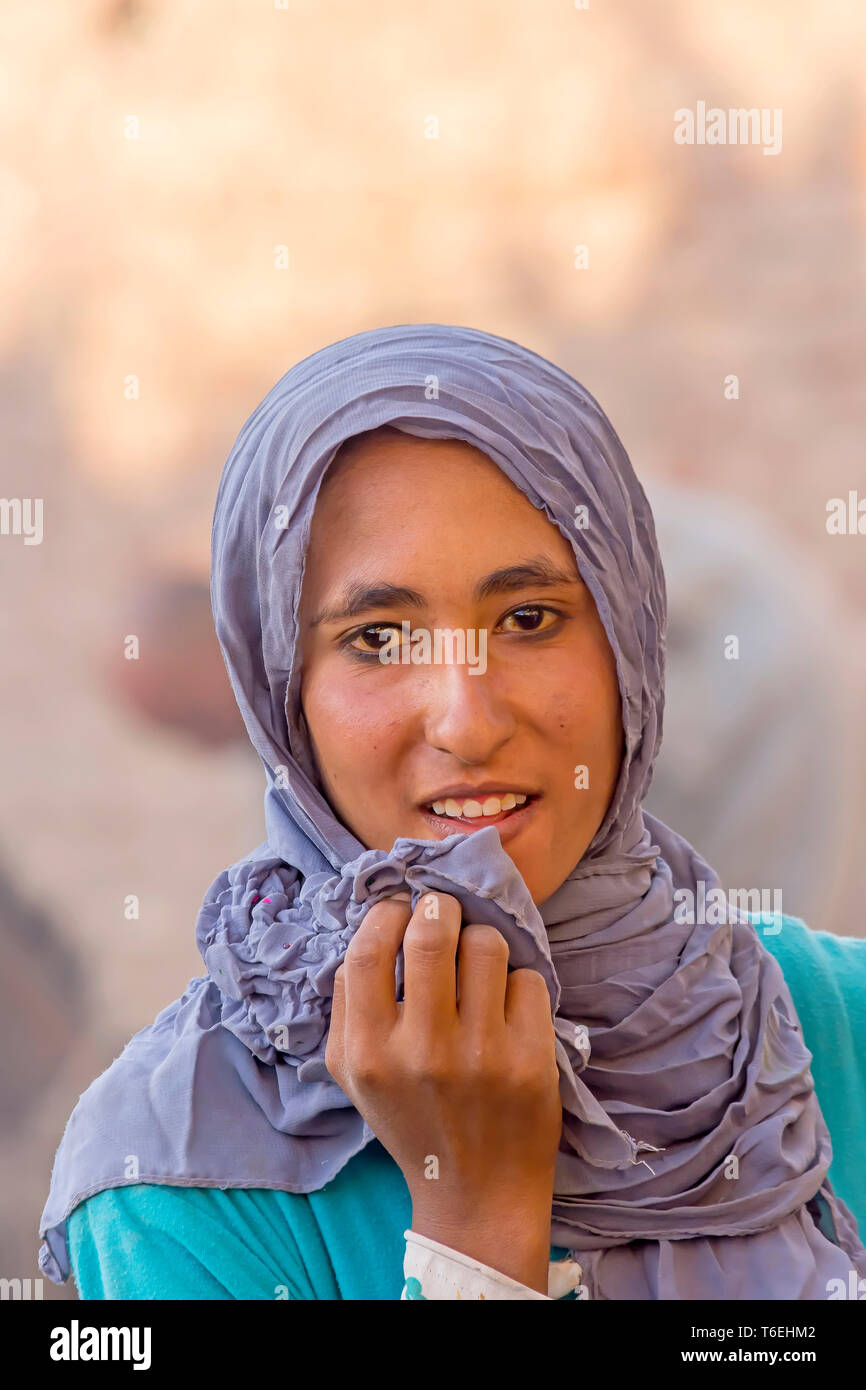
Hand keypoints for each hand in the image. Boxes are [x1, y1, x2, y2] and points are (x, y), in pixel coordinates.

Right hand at [325, 891, 562, 1292]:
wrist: (476, 1193)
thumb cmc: (412, 1119)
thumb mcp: (355, 1074)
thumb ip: (347, 1004)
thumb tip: (371, 927)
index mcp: (368, 1054)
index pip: (369, 952)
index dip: (387, 914)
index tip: (401, 909)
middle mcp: (422, 1052)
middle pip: (431, 936)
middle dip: (440, 908)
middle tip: (444, 910)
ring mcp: (481, 1055)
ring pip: (486, 946)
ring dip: (481, 940)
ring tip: (477, 960)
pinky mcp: (531, 1059)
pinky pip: (526, 979)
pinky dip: (516, 982)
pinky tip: (506, 1007)